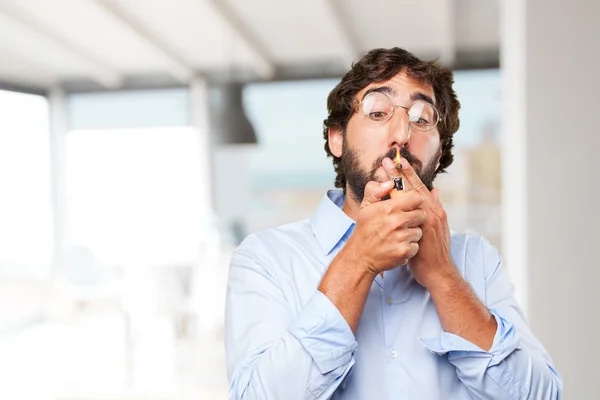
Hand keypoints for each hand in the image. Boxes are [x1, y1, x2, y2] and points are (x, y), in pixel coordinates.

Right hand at [342, 178, 426, 275]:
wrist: (360, 257)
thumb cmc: (364, 231)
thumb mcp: (365, 207)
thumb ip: (375, 190)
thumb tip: (389, 183)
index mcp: (389, 208)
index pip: (416, 198)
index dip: (413, 201)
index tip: (408, 206)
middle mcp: (397, 222)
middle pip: (422, 214)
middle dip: (414, 217)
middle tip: (403, 222)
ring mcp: (402, 237)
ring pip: (419, 231)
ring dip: (412, 233)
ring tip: (398, 236)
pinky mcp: (405, 251)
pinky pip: (416, 245)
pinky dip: (409, 247)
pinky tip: (398, 246)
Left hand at [382, 157, 456, 288]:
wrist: (438, 272)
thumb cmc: (433, 251)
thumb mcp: (436, 228)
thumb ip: (433, 209)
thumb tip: (434, 191)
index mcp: (433, 209)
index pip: (418, 187)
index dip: (407, 175)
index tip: (397, 162)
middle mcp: (431, 211)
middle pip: (413, 187)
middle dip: (400, 172)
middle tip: (388, 159)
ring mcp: (428, 219)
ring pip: (410, 194)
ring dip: (397, 180)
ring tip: (386, 168)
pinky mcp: (424, 228)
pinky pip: (409, 209)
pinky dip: (399, 198)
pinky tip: (390, 190)